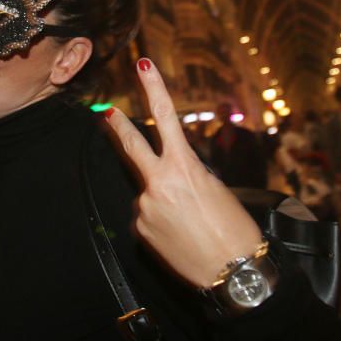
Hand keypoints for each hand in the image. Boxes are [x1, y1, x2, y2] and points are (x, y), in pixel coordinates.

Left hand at [104, 57, 261, 288]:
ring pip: (149, 193)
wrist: (234, 273)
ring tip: (190, 225)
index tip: (143, 66)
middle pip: (131, 146)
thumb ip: (187, 173)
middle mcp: (158, 183)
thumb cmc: (235, 229)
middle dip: (117, 126)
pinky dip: (161, 222)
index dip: (154, 88)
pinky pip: (148, 217)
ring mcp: (145, 207)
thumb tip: (171, 172)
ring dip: (163, 202)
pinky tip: (180, 237)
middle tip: (105, 112)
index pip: (166, 118)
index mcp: (184, 167)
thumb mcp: (216, 189)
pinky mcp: (140, 230)